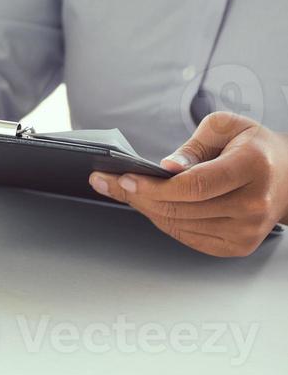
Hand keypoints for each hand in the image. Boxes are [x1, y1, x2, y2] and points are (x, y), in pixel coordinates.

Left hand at [89, 112, 287, 257]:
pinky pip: (186, 236)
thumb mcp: (227, 127)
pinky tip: (147, 205)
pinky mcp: (237, 246)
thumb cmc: (253, 148)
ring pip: (178, 224)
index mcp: (252, 169)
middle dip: (136, 195)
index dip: (154, 186)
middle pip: (180, 208)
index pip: (194, 185)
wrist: (287, 179)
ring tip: (121, 190)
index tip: (123, 178)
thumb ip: (193, 146)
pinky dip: (162, 220)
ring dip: (144, 208)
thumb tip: (166, 168)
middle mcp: (253, 204)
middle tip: (104, 182)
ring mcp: (247, 231)